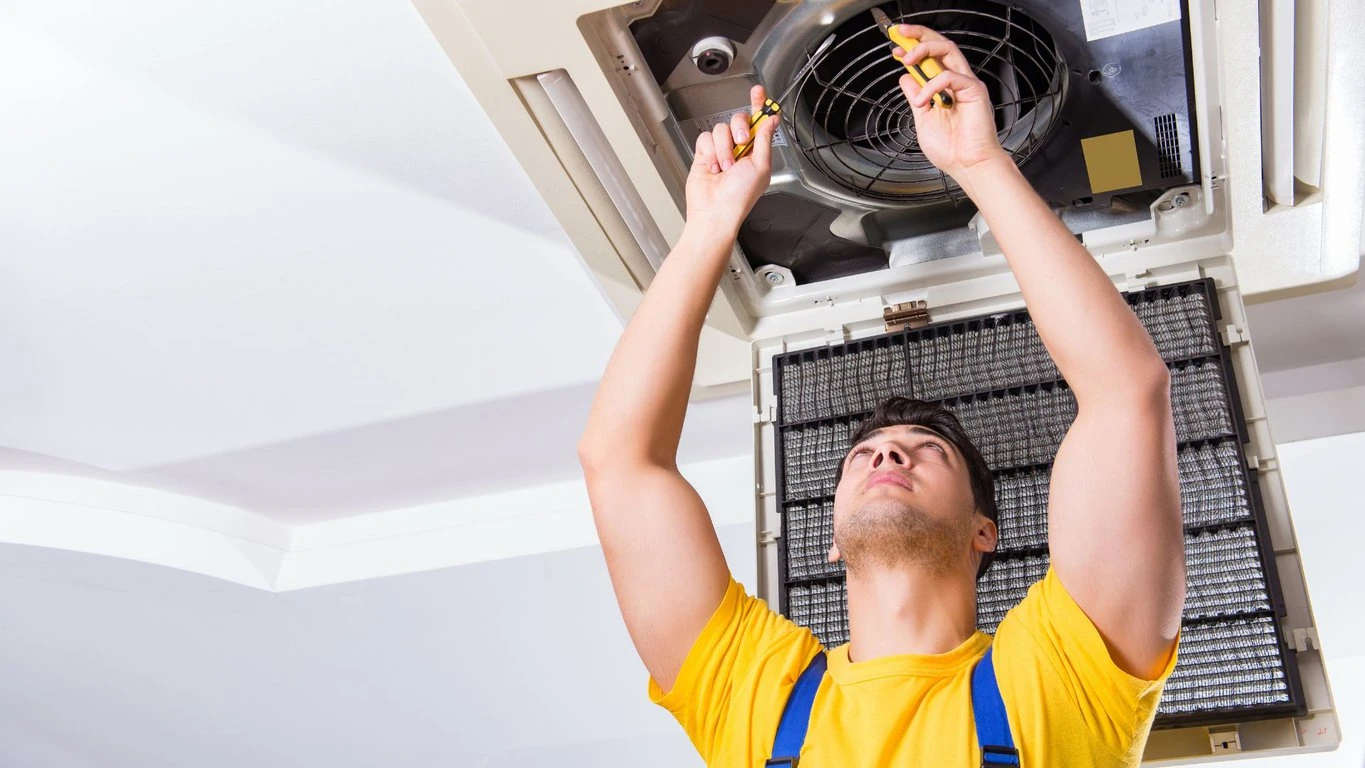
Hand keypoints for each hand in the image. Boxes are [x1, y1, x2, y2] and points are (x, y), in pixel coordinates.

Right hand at [684, 85, 778, 236]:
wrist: (715, 211)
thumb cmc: (740, 197)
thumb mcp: (761, 166)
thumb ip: (765, 140)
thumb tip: (772, 120)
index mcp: (757, 151)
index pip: (759, 121)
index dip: (759, 105)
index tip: (758, 92)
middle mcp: (740, 149)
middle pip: (738, 120)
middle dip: (739, 129)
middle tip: (741, 143)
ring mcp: (721, 151)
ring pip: (720, 129)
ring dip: (723, 149)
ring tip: (724, 167)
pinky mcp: (704, 154)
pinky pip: (705, 138)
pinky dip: (709, 152)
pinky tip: (712, 167)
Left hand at [892, 25, 1007, 178]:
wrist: (967, 166)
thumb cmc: (951, 149)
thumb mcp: (922, 119)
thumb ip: (915, 97)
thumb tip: (905, 78)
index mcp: (945, 87)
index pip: (931, 57)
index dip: (913, 47)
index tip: (895, 48)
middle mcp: (957, 81)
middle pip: (941, 45)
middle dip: (918, 35)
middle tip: (900, 34)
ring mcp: (967, 84)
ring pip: (948, 50)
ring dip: (924, 49)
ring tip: (906, 59)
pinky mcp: (974, 91)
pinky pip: (950, 77)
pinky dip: (931, 85)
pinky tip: (922, 101)